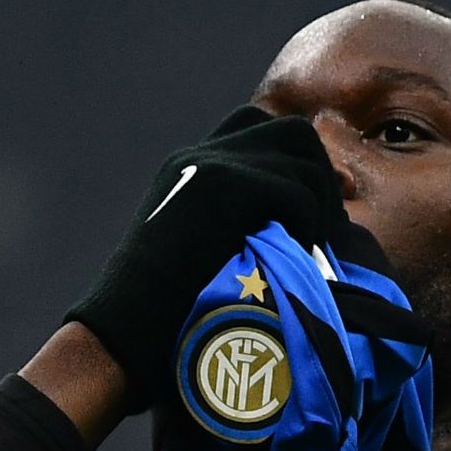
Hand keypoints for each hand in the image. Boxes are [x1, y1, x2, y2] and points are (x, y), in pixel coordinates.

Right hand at [63, 105, 345, 412]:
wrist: (126, 322)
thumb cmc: (160, 311)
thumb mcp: (196, 249)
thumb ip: (232, 224)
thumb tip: (288, 231)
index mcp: (190, 165)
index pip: (257, 128)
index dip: (295, 160)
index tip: (314, 203)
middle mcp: (201, 154)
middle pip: (292, 133)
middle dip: (318, 175)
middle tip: (323, 225)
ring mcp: (212, 165)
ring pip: (301, 157)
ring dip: (316, 201)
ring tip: (311, 244)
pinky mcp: (224, 186)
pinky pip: (294, 194)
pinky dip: (307, 224)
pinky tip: (299, 254)